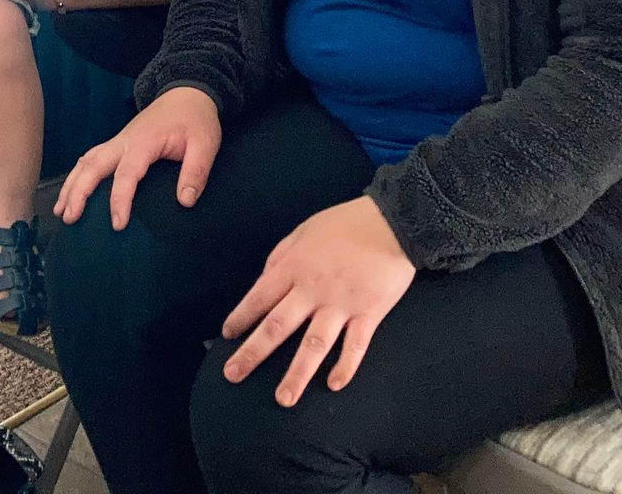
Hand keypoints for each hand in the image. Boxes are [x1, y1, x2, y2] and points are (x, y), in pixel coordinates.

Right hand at [54, 86, 220, 229]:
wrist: (186, 94)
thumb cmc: (195, 120)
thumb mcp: (205, 144)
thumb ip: (196, 172)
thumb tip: (184, 201)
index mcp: (144, 142)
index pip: (126, 174)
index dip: (120, 200)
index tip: (117, 224)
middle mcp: (124, 141)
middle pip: (93, 166)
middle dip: (78, 192)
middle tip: (70, 217)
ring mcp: (118, 141)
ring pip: (86, 162)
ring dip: (71, 185)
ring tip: (61, 211)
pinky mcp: (117, 143)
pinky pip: (91, 158)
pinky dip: (77, 175)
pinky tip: (69, 191)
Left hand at [219, 196, 416, 404]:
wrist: (393, 222)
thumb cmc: (345, 224)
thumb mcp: (303, 230)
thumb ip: (280, 255)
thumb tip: (263, 280)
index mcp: (294, 266)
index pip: (259, 297)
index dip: (241, 318)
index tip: (227, 336)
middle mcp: (312, 289)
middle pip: (277, 326)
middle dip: (252, 353)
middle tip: (232, 375)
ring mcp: (341, 305)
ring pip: (314, 345)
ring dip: (297, 374)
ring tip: (283, 399)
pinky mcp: (369, 314)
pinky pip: (355, 346)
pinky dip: (345, 367)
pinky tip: (333, 385)